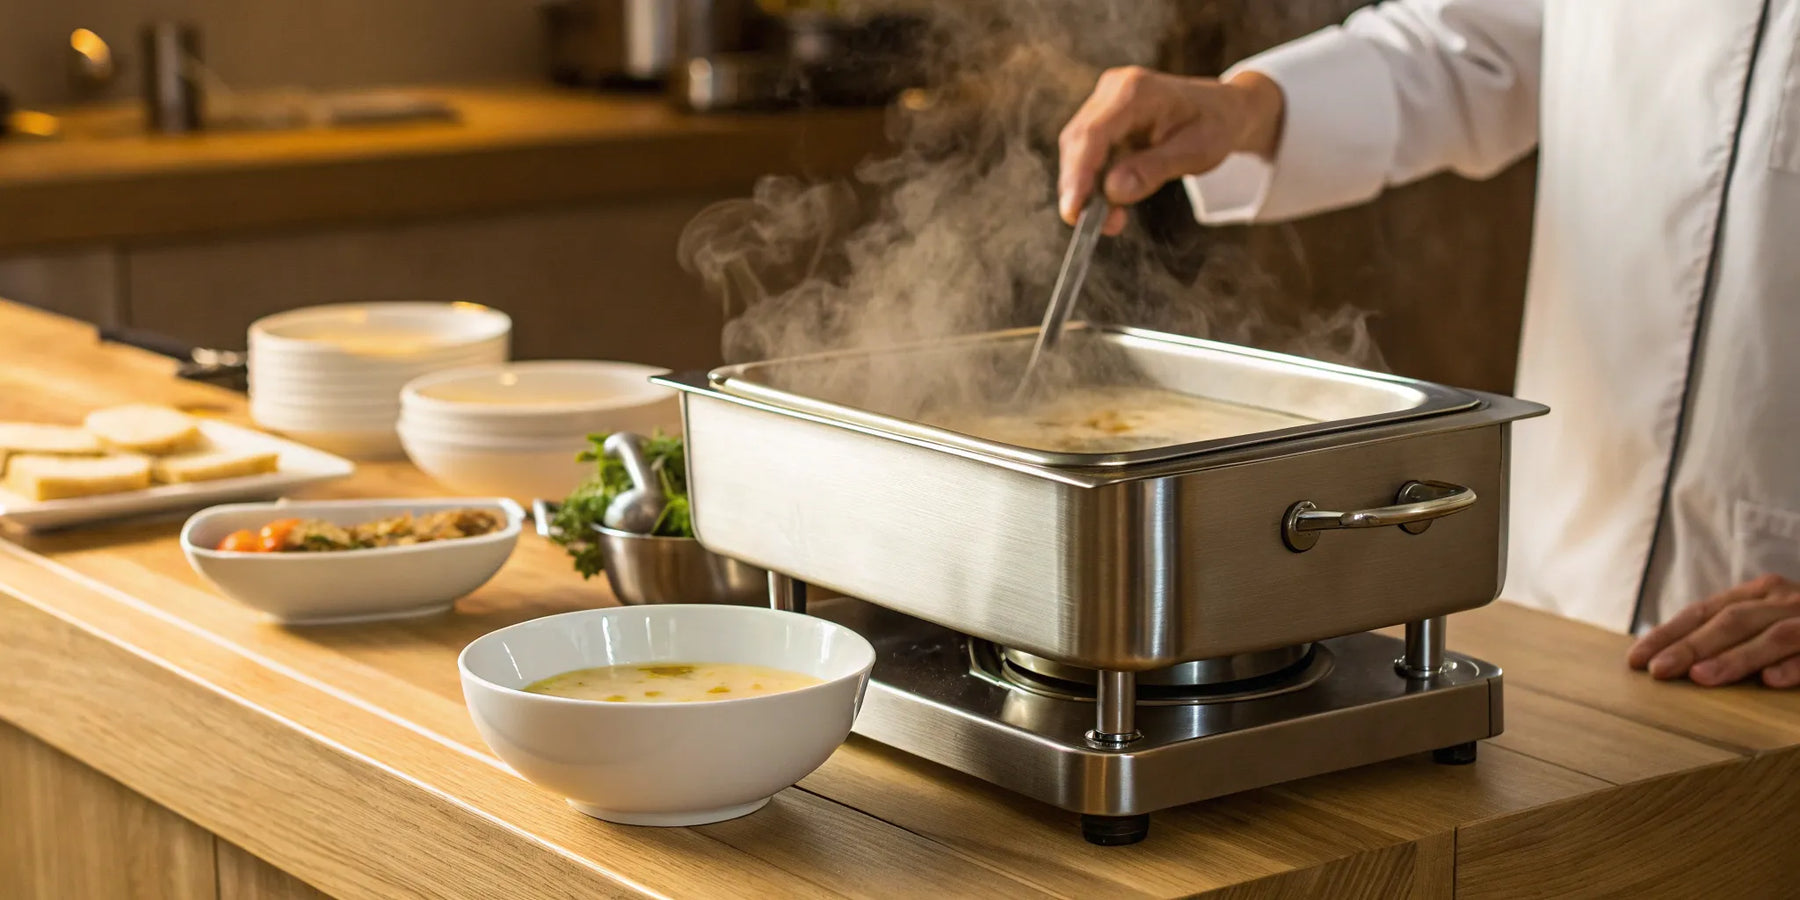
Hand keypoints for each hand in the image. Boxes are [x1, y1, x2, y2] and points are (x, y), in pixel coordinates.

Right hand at [1057, 66, 1284, 235]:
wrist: (1223, 110)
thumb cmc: (1214, 126)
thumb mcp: (1196, 152)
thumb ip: (1154, 169)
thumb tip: (1113, 192)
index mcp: (1135, 91)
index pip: (1093, 133)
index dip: (1078, 173)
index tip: (1074, 210)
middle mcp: (1113, 91)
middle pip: (1077, 141)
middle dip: (1078, 187)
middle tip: (1089, 226)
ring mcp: (1105, 104)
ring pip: (1077, 151)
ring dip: (1085, 189)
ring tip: (1111, 221)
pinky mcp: (1104, 121)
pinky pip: (1087, 155)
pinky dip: (1093, 184)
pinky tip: (1110, 207)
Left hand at [1627, 574, 1799, 686]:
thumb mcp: (1769, 618)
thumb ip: (1731, 631)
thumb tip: (1672, 658)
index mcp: (1760, 594)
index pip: (1704, 611)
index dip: (1668, 633)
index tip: (1635, 659)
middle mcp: (1784, 600)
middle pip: (1731, 621)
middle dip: (1691, 646)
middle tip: (1657, 671)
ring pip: (1772, 636)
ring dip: (1736, 658)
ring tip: (1701, 678)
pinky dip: (1795, 666)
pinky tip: (1771, 681)